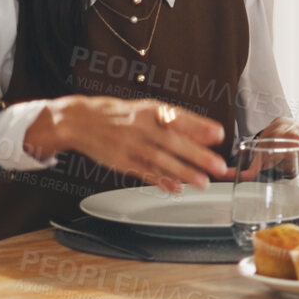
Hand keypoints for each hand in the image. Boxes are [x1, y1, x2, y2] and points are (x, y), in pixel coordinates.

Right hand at [27, 97, 228, 194]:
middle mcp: (142, 126)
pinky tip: (175, 188)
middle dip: (198, 155)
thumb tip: (207, 132)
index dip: (200, 126)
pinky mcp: (122, 161)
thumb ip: (176, 121)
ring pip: (160, 160)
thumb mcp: (147, 110)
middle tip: (218, 165)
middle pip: (173, 141)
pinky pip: (144, 172)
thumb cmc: (120, 116)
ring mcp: (131, 145)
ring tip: (203, 182)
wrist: (80, 121)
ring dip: (183, 172)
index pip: (180, 118)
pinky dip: (160, 181)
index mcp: (151, 110)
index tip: (219, 134)